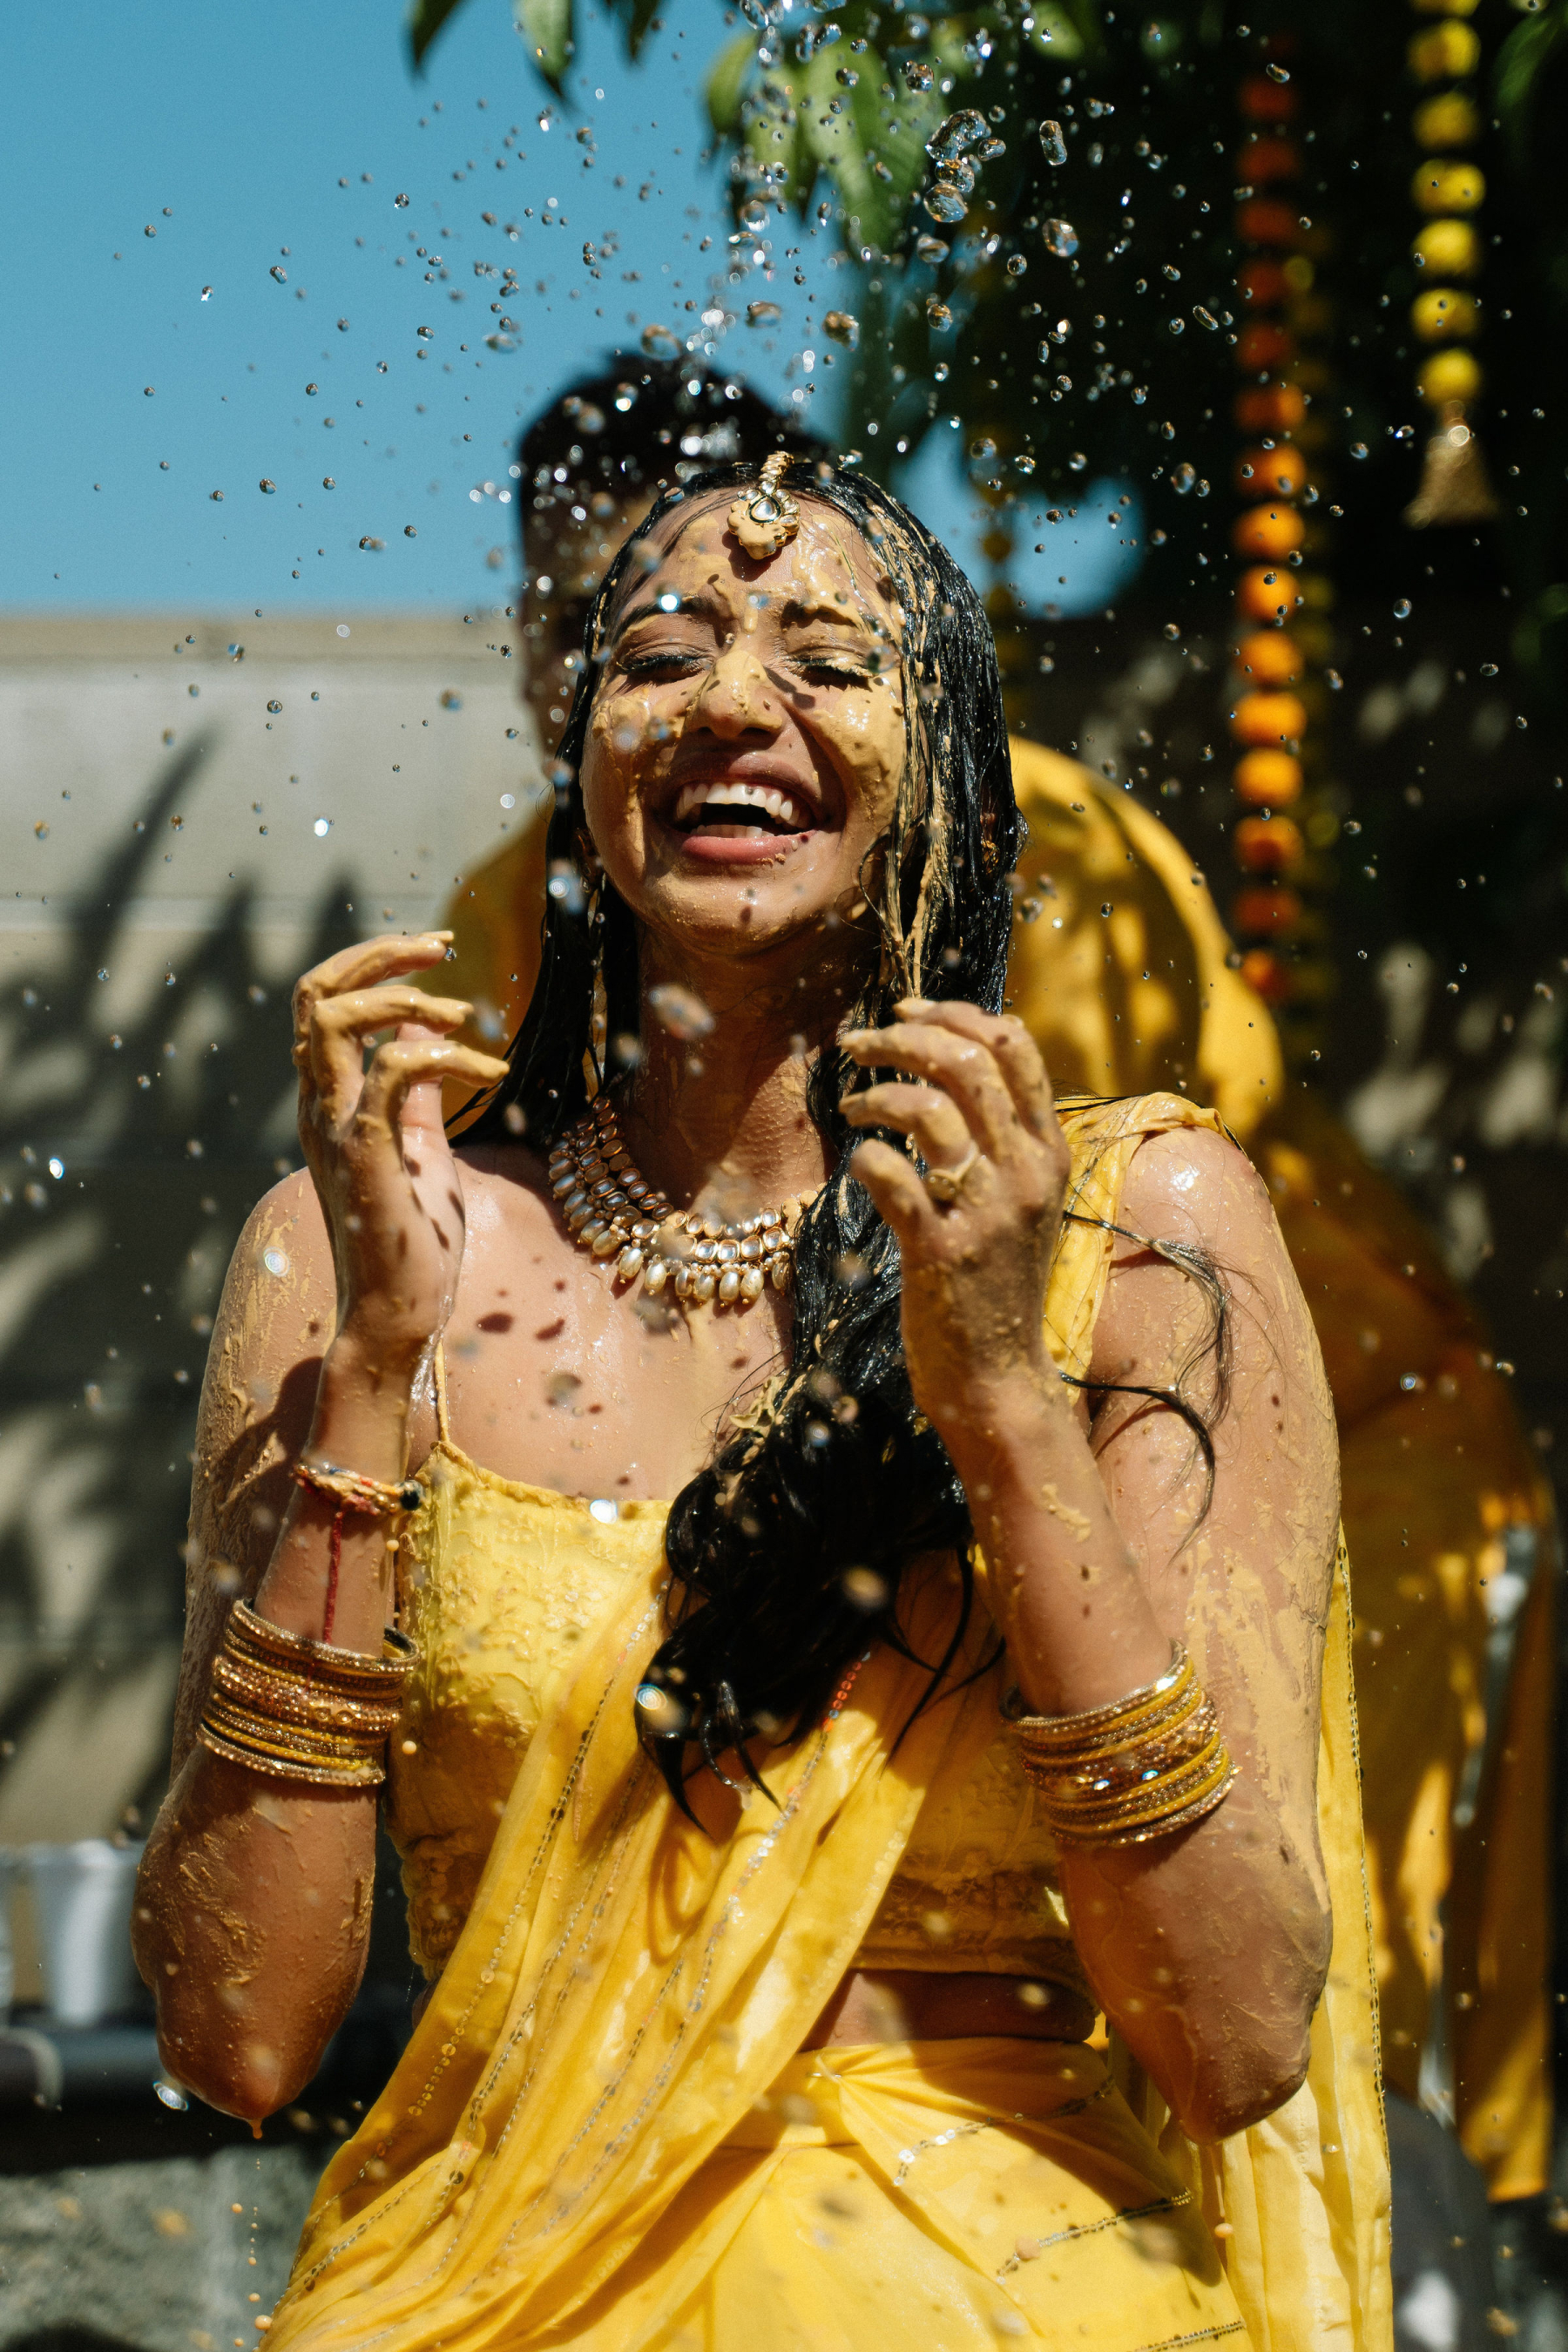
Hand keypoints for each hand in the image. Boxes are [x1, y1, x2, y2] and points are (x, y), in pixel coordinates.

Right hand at [292, 934, 509, 1368]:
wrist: (397, 1312)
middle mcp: (318, 1106)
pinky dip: (441, 1057)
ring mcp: (334, 1129)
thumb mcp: (417, 1146)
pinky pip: (388, 1075)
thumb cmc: (410, 1237)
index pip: (324, 1001)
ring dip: (403, 999)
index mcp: (327, 1099)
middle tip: (441, 945)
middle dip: (379, 954)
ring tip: (463, 1014)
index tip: (435, 949)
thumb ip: (414, 1091)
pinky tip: (488, 1072)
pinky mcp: (365, 1155)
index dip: (373, 962)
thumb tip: (423, 1037)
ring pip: (334, 1021)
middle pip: (316, 994)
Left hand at [840, 1001, 1069, 1449]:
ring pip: (930, 1108)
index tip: (908, 1010)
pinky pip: (893, 1175)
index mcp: (1050, 1152)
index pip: (1014, 1046)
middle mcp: (1026, 1173)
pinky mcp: (942, 1250)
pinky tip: (857, 1163)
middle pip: (968, 1062)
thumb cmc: (996, 1285)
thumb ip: (1001, 1141)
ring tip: (851, 1104)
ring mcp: (987, 1211)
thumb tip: (949, 1068)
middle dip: (904, 1037)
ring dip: (877, 1092)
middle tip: (858, 1043)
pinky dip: (865, 1156)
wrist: (999, 1377)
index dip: (955, 1014)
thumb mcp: (1020, 1203)